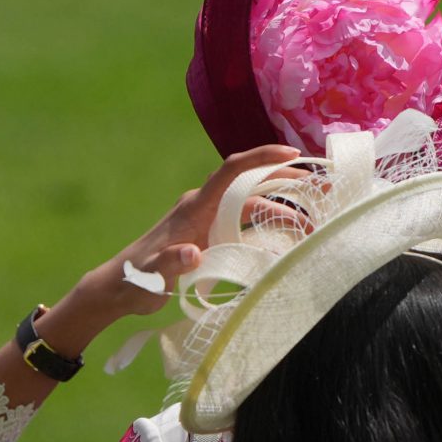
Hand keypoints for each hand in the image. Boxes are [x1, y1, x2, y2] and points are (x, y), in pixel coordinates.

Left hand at [57, 144, 301, 342]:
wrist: (119, 287)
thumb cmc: (135, 280)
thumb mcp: (152, 275)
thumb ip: (172, 262)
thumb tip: (193, 253)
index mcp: (195, 206)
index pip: (232, 170)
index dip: (262, 158)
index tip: (293, 154)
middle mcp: (205, 206)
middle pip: (251, 182)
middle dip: (287, 180)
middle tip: (322, 185)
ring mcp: (209, 220)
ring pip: (253, 205)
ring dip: (283, 210)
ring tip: (313, 223)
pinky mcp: (211, 235)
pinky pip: (246, 224)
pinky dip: (269, 227)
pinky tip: (289, 240)